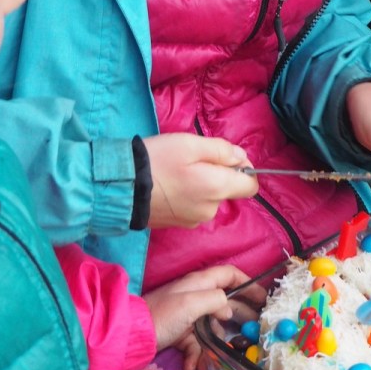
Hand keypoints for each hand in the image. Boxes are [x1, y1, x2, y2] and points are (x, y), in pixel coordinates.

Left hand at [143, 265, 252, 369]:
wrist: (132, 336)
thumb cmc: (163, 315)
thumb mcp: (192, 303)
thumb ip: (215, 300)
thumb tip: (228, 309)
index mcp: (200, 283)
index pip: (229, 274)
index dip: (247, 283)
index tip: (262, 298)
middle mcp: (195, 296)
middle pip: (224, 302)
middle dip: (237, 317)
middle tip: (253, 330)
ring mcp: (187, 315)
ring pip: (211, 327)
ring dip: (213, 345)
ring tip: (215, 360)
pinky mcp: (179, 333)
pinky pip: (195, 343)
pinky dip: (196, 356)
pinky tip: (193, 367)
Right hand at [144, 133, 258, 227]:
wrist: (120, 187)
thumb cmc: (157, 160)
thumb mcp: (190, 144)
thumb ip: (221, 150)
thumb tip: (242, 158)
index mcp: (217, 189)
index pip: (250, 186)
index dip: (243, 169)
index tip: (225, 157)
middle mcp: (210, 210)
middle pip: (227, 190)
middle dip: (217, 174)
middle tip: (192, 160)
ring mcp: (193, 220)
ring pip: (209, 199)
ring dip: (201, 185)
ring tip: (177, 172)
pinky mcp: (177, 224)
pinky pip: (194, 207)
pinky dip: (188, 196)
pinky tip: (169, 185)